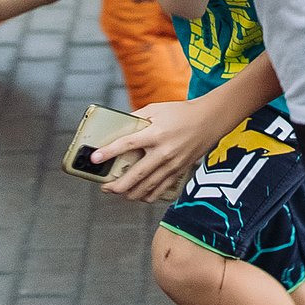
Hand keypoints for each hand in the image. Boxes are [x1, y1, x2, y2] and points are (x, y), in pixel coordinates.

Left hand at [91, 96, 229, 203]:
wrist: (210, 120)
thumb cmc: (182, 112)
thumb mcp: (157, 109)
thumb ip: (137, 118)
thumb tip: (118, 126)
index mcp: (155, 133)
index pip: (127, 144)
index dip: (109, 152)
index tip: (94, 158)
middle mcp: (163, 152)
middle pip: (135, 175)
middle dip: (116, 185)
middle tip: (104, 186)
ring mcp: (172, 164)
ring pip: (146, 187)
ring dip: (129, 193)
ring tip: (118, 192)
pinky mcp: (179, 171)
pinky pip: (160, 190)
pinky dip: (147, 196)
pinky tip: (138, 195)